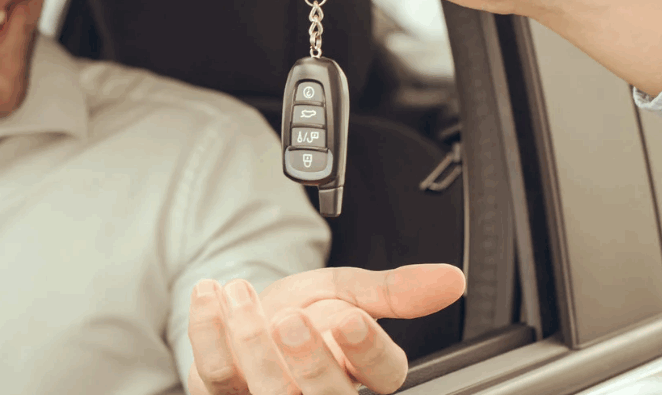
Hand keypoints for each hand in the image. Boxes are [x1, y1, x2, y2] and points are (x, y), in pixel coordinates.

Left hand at [186, 264, 465, 393]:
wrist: (247, 315)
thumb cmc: (304, 311)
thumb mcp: (348, 290)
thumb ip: (393, 289)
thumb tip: (452, 278)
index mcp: (363, 372)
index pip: (383, 375)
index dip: (367, 350)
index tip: (350, 318)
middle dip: (309, 360)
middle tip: (290, 319)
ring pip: (269, 389)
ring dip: (250, 337)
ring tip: (241, 292)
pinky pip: (216, 375)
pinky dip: (208, 329)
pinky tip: (212, 294)